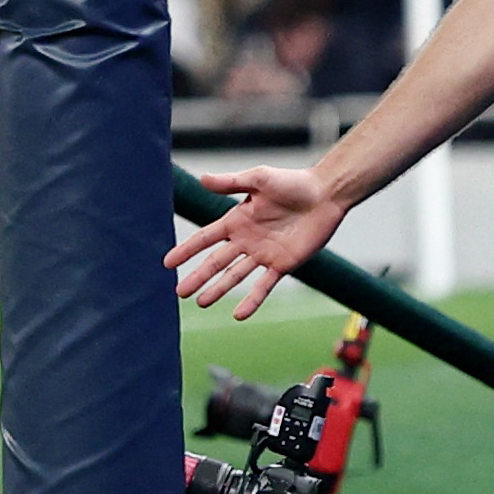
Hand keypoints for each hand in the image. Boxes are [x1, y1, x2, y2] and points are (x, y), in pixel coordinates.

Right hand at [164, 166, 346, 318]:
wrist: (326, 194)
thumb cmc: (293, 182)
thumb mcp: (258, 179)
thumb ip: (231, 183)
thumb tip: (202, 179)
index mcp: (237, 220)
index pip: (205, 238)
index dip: (187, 250)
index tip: (168, 263)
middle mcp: (247, 240)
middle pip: (216, 261)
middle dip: (197, 276)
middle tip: (179, 292)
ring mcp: (264, 254)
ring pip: (235, 275)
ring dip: (218, 289)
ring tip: (201, 302)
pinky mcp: (283, 264)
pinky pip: (264, 285)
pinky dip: (252, 300)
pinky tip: (239, 314)